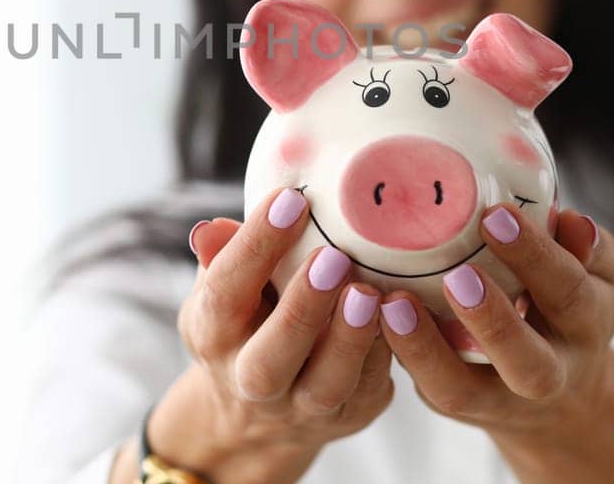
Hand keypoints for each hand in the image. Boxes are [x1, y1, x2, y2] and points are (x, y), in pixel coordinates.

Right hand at [146, 187, 394, 481]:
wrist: (256, 413)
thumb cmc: (246, 323)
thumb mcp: (221, 291)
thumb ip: (222, 257)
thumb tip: (213, 229)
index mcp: (214, 336)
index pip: (225, 292)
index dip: (255, 246)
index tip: (290, 199)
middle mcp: (251, 381)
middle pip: (270, 359)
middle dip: (302, 309)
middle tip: (334, 258)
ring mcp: (302, 407)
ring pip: (326, 385)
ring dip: (350, 340)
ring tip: (370, 294)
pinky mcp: (350, 415)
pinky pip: (371, 388)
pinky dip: (387, 352)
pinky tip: (400, 313)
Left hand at [376, 204, 613, 440]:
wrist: (562, 396)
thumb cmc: (569, 309)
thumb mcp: (596, 278)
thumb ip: (589, 249)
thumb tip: (571, 220)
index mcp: (587, 326)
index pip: (568, 291)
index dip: (535, 256)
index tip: (495, 215)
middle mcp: (549, 374)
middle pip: (527, 362)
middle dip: (492, 321)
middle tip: (457, 277)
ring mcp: (499, 399)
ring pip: (461, 391)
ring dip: (425, 350)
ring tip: (394, 303)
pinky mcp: (457, 403)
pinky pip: (426, 387)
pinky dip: (400, 354)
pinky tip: (377, 314)